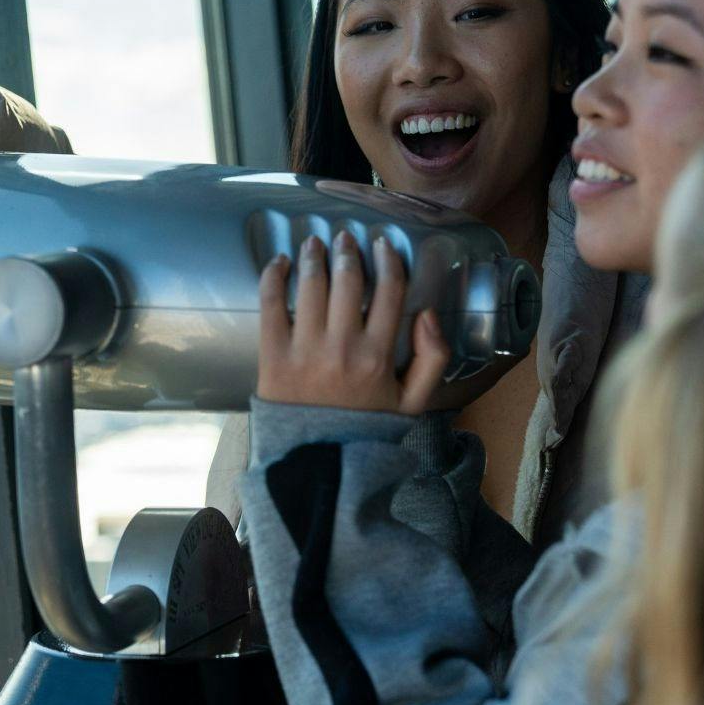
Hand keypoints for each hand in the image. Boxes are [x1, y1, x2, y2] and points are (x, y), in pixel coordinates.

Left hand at [257, 231, 451, 415]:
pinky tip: (279, 263)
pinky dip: (273, 276)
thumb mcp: (413, 403)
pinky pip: (270, 304)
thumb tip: (427, 313)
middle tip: (344, 238)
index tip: (382, 245)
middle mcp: (343, 347)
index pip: (389, 290)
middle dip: (347, 250)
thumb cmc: (365, 431)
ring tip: (314, 243)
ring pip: (311, 285)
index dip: (388, 260)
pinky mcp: (273, 356)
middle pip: (348, 280)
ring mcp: (306, 350)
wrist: (317, 466)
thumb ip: (433, 358)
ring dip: (313, 255)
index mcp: (380, 356)